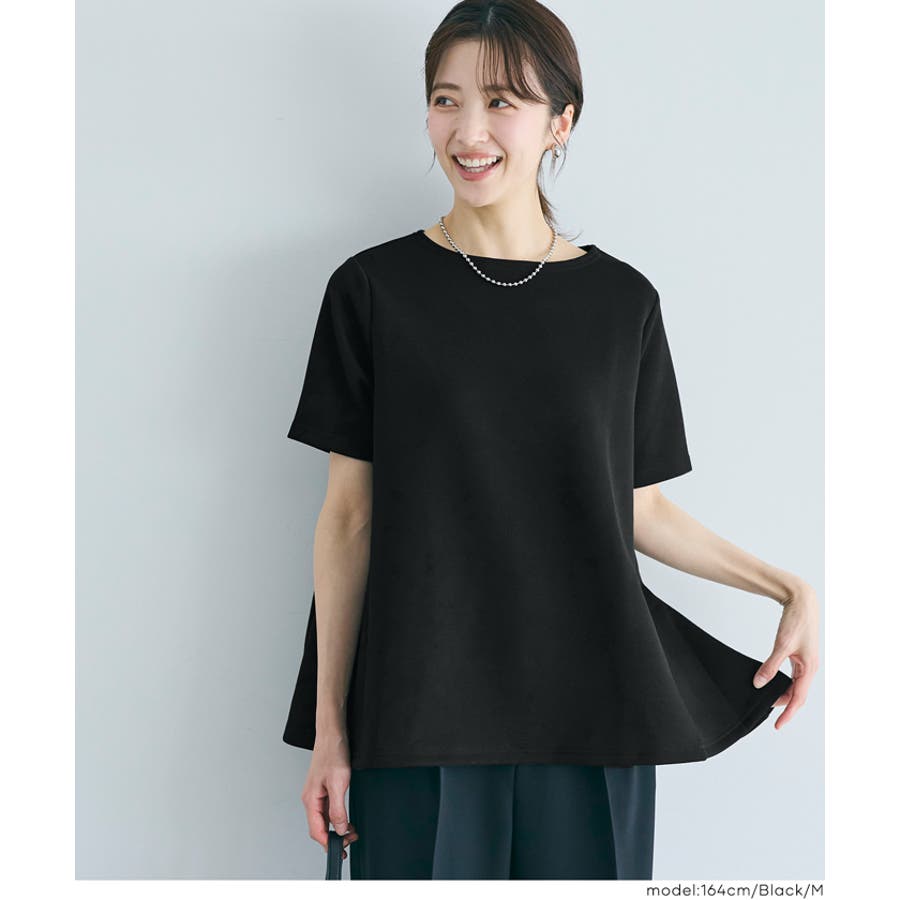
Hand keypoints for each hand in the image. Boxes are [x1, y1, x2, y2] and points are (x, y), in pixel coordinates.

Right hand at [301, 729, 359, 859]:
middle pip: (319, 827)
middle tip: (350, 841)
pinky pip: (327, 809)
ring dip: (337, 828)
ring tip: (351, 832)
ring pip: (324, 819)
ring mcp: (317, 793)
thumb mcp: (338, 783)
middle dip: (334, 837)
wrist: (333, 733)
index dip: (328, 843)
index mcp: (310, 800)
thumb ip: (337, 809)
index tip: (341, 849)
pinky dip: (337, 817)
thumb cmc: (332, 753)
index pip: (316, 831)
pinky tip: (346, 818)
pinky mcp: (323, 788)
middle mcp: (311, 798)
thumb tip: (339, 828)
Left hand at [753, 582, 819, 729]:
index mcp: (809, 668)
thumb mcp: (781, 645)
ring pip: (795, 685)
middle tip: (769, 714)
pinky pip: (793, 676)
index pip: (798, 699)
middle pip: (797, 694)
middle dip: (785, 706)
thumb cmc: (796, 621)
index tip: (777, 725)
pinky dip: (784, 682)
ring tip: (768, 700)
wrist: (803, 602)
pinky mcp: (800, 656)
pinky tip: (773, 682)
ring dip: (783, 694)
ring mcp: (806, 662)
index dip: (787, 713)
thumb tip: (759, 683)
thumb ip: (770, 666)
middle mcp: (810, 668)